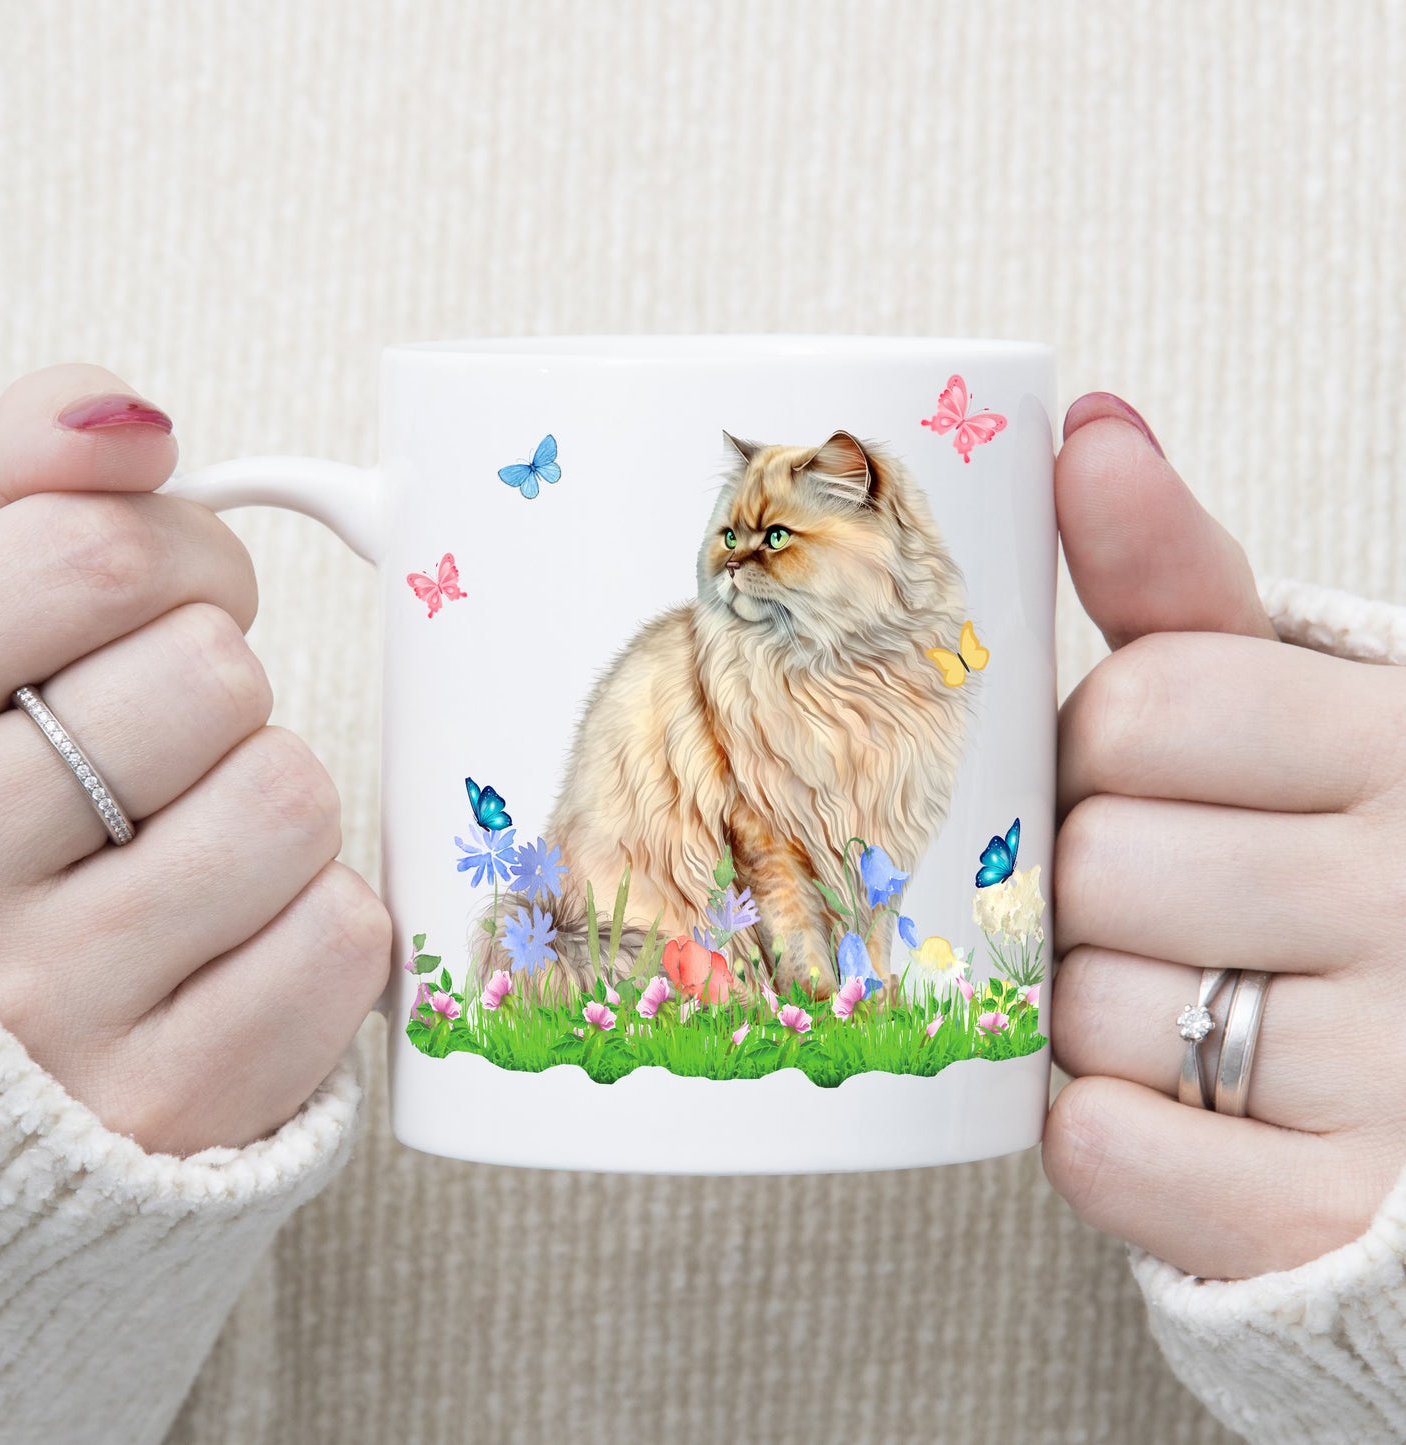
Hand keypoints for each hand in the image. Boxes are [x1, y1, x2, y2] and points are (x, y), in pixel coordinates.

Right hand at [0, 364, 389, 1153]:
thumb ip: (29, 502)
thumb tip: (128, 418)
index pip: (91, 559)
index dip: (174, 557)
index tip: (161, 599)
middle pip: (211, 675)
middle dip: (214, 686)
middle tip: (165, 741)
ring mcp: (55, 1008)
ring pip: (289, 797)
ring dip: (266, 803)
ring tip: (185, 846)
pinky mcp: (173, 1103)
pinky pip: (343, 936)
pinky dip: (314, 922)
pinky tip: (228, 942)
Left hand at [1042, 393, 1405, 1280]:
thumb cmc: (1320, 848)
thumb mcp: (1281, 698)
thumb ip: (1175, 578)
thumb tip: (1087, 424)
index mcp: (1398, 743)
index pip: (1146, 705)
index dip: (1099, 747)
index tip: (1137, 772)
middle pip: (1096, 861)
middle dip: (1082, 881)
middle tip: (1146, 899)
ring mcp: (1392, 1070)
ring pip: (1089, 1010)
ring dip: (1086, 1008)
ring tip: (1171, 996)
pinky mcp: (1326, 1211)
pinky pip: (1108, 1150)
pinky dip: (1097, 1131)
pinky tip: (1152, 1102)